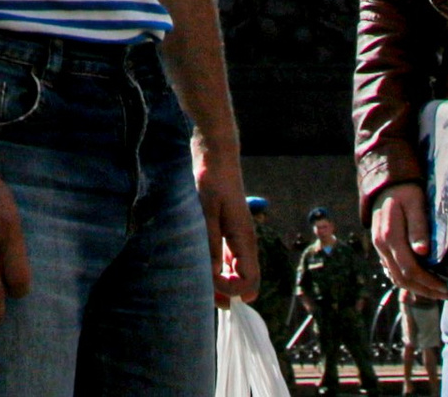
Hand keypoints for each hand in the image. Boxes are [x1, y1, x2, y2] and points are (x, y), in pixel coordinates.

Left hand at [195, 141, 257, 305]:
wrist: (216, 156)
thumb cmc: (212, 180)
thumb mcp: (207, 211)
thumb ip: (210, 243)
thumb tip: (214, 276)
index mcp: (244, 239)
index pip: (248, 282)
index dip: (229, 290)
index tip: (208, 283)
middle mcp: (246, 243)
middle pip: (244, 282)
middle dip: (225, 291)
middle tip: (201, 292)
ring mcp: (239, 238)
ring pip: (237, 272)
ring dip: (221, 281)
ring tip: (199, 280)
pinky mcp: (230, 233)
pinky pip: (230, 260)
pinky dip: (219, 268)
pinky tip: (202, 264)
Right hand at [370, 185, 443, 300]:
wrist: (386, 183)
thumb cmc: (406, 192)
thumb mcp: (416, 205)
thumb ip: (418, 228)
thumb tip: (423, 253)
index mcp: (390, 235)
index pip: (410, 269)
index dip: (429, 283)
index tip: (447, 288)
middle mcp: (381, 244)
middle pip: (402, 278)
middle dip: (425, 290)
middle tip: (446, 294)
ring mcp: (378, 246)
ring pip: (395, 277)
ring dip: (416, 289)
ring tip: (436, 291)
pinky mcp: (380, 247)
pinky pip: (391, 270)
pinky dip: (406, 280)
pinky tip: (420, 282)